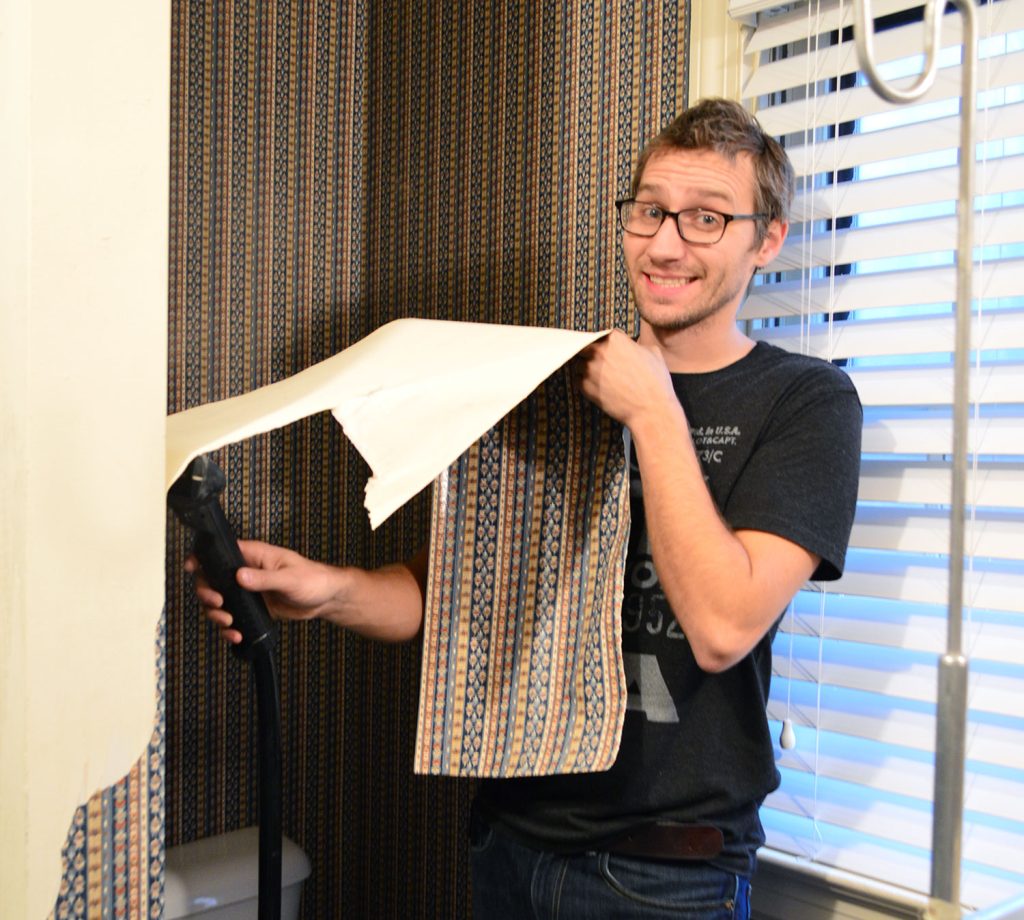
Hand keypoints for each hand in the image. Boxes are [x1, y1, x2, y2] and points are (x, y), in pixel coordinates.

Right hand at [186, 539, 345, 644]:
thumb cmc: (313, 579)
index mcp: (254, 555)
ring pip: (218, 601)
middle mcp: (246, 571)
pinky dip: (230, 627)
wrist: (325, 599)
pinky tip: (236, 634)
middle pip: (211, 580)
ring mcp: (247, 590)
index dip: (202, 559)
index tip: (192, 568)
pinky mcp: (252, 607)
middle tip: (218, 604)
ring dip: (217, 613)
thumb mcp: (290, 578)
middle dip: (207, 594)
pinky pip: (232, 616)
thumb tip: (240, 576)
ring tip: (229, 622)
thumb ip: (265, 578)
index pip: (220, 552)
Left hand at [573, 330, 676, 427]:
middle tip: (598, 363)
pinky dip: (585, 383)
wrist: (651, 409)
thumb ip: (635, 344)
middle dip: (589, 354)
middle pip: (584, 347)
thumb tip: (631, 346)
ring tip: (601, 378)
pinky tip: (599, 388)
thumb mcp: (652, 353)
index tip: (604, 350)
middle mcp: (598, 351)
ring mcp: (589, 368)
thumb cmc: (655, 382)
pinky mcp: (584, 386)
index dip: (601, 344)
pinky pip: (578, 380)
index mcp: (614, 338)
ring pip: (579, 364)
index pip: (598, 335)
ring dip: (586, 369)